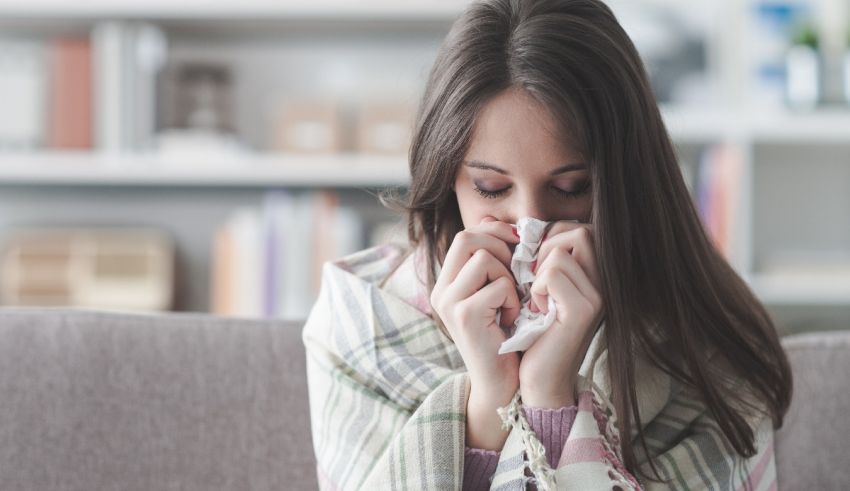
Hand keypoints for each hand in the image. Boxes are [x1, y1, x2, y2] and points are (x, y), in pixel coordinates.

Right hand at [430, 216, 520, 448]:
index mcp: (447, 282)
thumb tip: (498, 221)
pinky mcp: (464, 316)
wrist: (502, 384)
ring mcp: (449, 302)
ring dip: (508, 277)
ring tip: (511, 302)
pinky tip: (512, 319)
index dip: (495, 233)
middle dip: (502, 249)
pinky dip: (513, 300)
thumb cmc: (506, 337)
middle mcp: (441, 290)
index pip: (466, 234)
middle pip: (469, 238)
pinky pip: (499, 286)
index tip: (518, 246)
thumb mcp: (497, 292)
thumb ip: (494, 260)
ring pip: (484, 259)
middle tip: (516, 275)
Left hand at [519, 221, 604, 408]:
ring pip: (561, 251)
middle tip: (533, 280)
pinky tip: (537, 310)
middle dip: (545, 249)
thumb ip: (529, 255)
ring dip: (537, 272)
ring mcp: (598, 296)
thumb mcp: (532, 288)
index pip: (579, 228)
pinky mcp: (584, 310)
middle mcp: (604, 283)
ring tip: (536, 299)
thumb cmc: (531, 333)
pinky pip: (554, 273)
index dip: (550, 238)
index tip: (533, 266)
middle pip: (578, 232)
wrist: (537, 379)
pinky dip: (537, 288)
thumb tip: (490, 219)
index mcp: (595, 276)